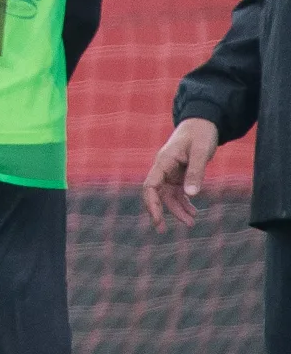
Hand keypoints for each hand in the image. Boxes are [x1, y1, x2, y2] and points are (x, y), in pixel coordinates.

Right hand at [141, 117, 220, 231]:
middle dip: (160, 212)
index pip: (150, 186)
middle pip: (157, 194)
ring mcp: (170, 172)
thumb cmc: (201, 133)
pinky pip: (177, 192)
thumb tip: (191, 195)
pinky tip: (194, 212)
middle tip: (163, 230)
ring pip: (168, 196)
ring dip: (177, 210)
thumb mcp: (201, 151)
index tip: (157, 219)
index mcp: (163, 162)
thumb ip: (196, 172)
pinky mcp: (179, 174)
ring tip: (191, 223)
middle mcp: (163, 168)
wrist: (203, 122)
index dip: (151, 204)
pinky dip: (184, 203)